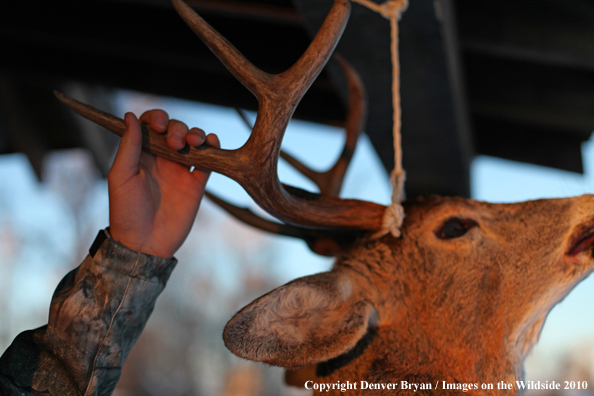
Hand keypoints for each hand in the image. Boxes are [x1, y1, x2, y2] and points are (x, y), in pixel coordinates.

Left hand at [108, 110, 219, 257]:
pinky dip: (213, 148)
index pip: (150, 125)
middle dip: (178, 128)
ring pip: (193, 142)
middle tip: (176, 143)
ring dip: (196, 134)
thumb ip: (128, 146)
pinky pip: (208, 161)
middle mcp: (162, 159)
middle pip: (175, 130)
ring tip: (194, 142)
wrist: (144, 244)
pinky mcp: (196, 184)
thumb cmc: (126, 212)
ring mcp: (180, 171)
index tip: (159, 125)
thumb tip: (130, 116)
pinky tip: (211, 143)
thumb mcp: (121, 176)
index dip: (156, 118)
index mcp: (141, 155)